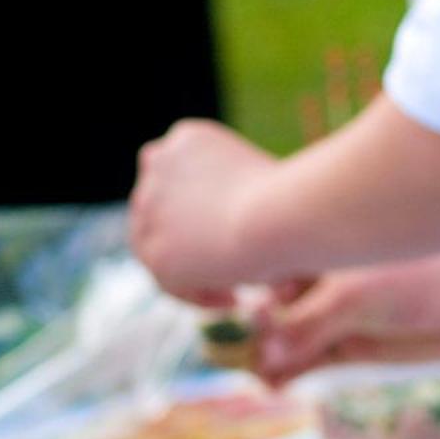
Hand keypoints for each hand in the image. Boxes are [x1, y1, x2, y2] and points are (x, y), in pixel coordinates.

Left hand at [130, 120, 279, 303]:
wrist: (277, 215)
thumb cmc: (291, 200)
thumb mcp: (262, 182)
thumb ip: (233, 197)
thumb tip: (234, 231)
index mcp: (185, 139)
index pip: (174, 181)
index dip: (193, 215)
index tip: (222, 239)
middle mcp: (159, 164)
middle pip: (156, 213)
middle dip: (183, 243)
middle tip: (219, 269)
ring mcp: (149, 207)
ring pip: (157, 249)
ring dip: (189, 272)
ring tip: (232, 291)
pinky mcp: (154, 253)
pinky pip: (170, 284)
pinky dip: (199, 294)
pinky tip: (234, 299)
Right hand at [253, 238, 439, 385]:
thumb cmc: (422, 271)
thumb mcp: (352, 296)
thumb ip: (303, 327)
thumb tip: (260, 358)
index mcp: (318, 238)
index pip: (263, 268)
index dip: (244, 294)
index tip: (234, 316)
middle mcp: (320, 271)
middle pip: (268, 309)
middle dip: (251, 332)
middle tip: (235, 352)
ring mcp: (334, 310)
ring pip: (287, 339)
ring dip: (268, 358)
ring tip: (257, 374)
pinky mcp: (350, 344)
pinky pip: (307, 362)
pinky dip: (288, 373)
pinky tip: (272, 384)